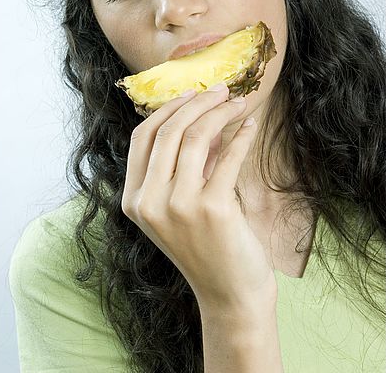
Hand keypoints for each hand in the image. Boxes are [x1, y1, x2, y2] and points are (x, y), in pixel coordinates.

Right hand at [121, 82, 276, 311]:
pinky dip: (242, 136)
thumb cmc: (206, 247)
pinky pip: (227, 157)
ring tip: (240, 104)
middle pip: (168, 131)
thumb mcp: (181, 205)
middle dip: (197, 103)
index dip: (167, 109)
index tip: (193, 95)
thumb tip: (203, 115)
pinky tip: (252, 127)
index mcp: (133, 200)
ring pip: (195, 137)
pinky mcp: (212, 209)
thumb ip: (184, 165)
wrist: (229, 294)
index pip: (142, 138)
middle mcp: (149, 202)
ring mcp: (178, 206)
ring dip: (221, 113)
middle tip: (223, 91)